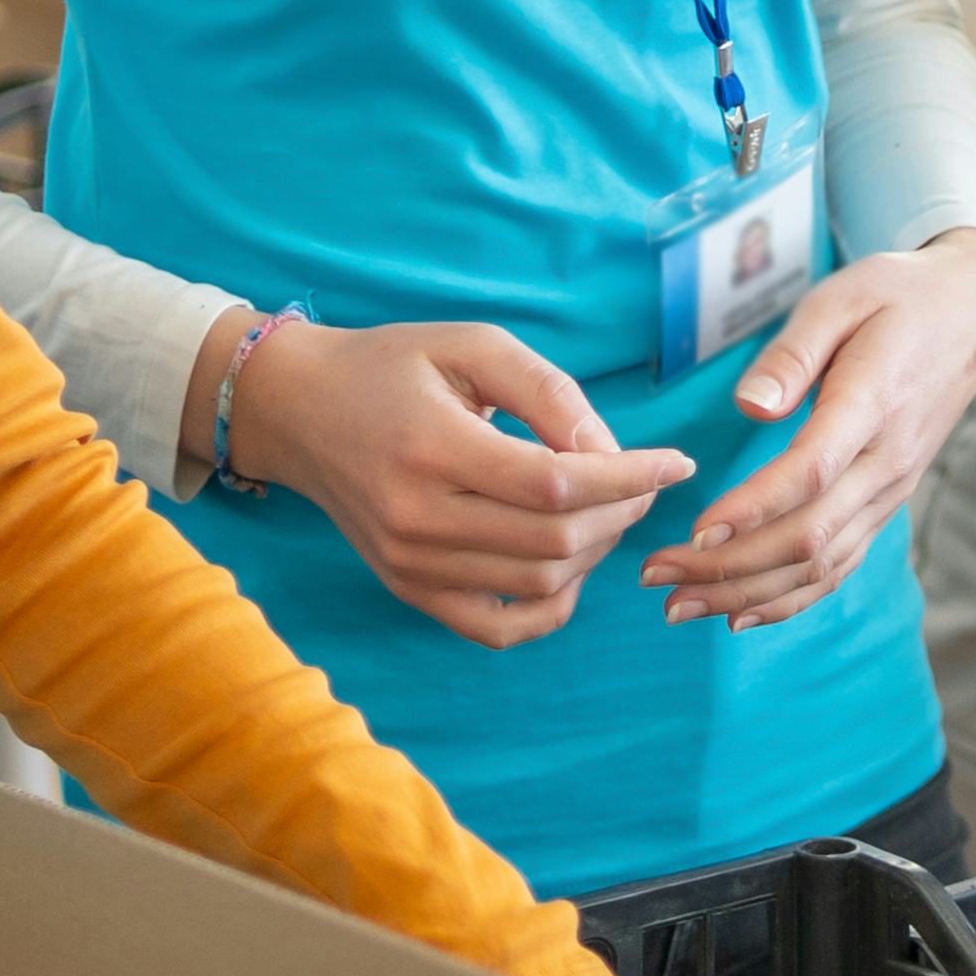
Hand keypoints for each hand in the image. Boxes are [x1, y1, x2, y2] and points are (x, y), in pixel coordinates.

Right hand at [230, 317, 693, 650]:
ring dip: (596, 551)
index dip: (631, 477)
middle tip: (644, 479)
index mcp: (433, 449)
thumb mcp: (472, 346)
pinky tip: (570, 564)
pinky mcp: (409, 590)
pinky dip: (552, 607)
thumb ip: (548, 392)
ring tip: (607, 507)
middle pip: (557, 541)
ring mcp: (411, 566)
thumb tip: (609, 455)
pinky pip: (499, 629)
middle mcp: (417, 519)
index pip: (557, 484)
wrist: (299, 411)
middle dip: (623, 511)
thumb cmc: (391, 367)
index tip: (677, 461)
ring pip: (540, 585)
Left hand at [642, 232, 975, 628]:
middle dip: (727, 566)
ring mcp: (891, 489)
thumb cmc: (894, 298)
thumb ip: (792, 353)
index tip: (694, 531)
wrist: (969, 315)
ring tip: (680, 606)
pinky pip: (841, 565)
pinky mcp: (887, 502)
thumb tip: (749, 406)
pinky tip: (739, 612)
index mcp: (874, 403)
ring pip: (822, 564)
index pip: (812, 472)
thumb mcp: (839, 299)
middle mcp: (888, 461)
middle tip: (654, 574)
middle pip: (809, 535)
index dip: (753, 509)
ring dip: (748, 593)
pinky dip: (790, 598)